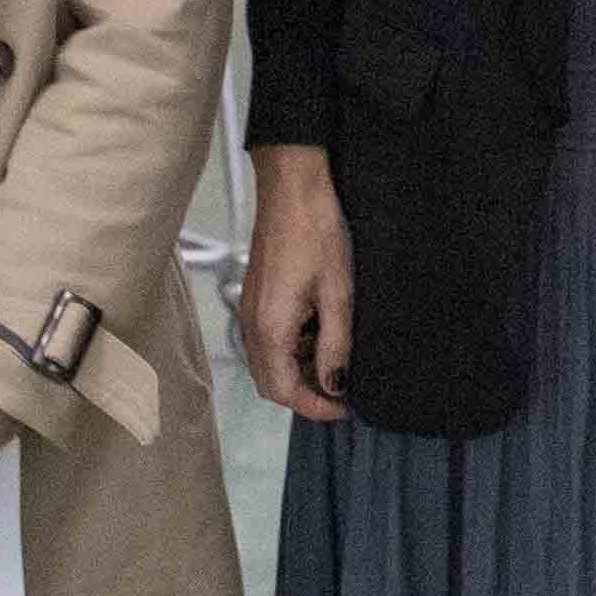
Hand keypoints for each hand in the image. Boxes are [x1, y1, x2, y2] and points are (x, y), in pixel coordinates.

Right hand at [240, 144, 352, 422]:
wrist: (292, 188)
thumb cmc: (316, 232)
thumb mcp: (337, 294)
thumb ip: (336, 345)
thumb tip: (336, 384)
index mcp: (270, 329)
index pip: (284, 391)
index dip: (315, 406)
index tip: (344, 407)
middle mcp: (252, 325)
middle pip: (272, 383)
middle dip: (306, 394)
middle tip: (342, 388)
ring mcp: (250, 311)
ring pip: (269, 363)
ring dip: (299, 371)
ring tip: (336, 360)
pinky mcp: (256, 298)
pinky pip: (268, 340)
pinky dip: (292, 349)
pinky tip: (320, 333)